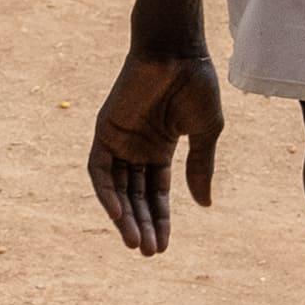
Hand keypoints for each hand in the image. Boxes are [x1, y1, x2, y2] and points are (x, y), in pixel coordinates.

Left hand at [88, 49, 224, 256]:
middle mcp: (136, 147)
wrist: (178, 51)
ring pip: (117, 188)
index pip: (155, 192)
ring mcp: (119, 139)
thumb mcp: (204, 133)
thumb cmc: (195, 84)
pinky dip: (107, 193)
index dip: (160, 219)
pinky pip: (100, 169)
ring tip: (137, 244)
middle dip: (142, 224)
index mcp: (159, 147)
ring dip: (125, 217)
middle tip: (149, 253)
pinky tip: (120, 216)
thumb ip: (200, 167)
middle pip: (135, 195)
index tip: (164, 246)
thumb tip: (203, 205)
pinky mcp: (104, 130)